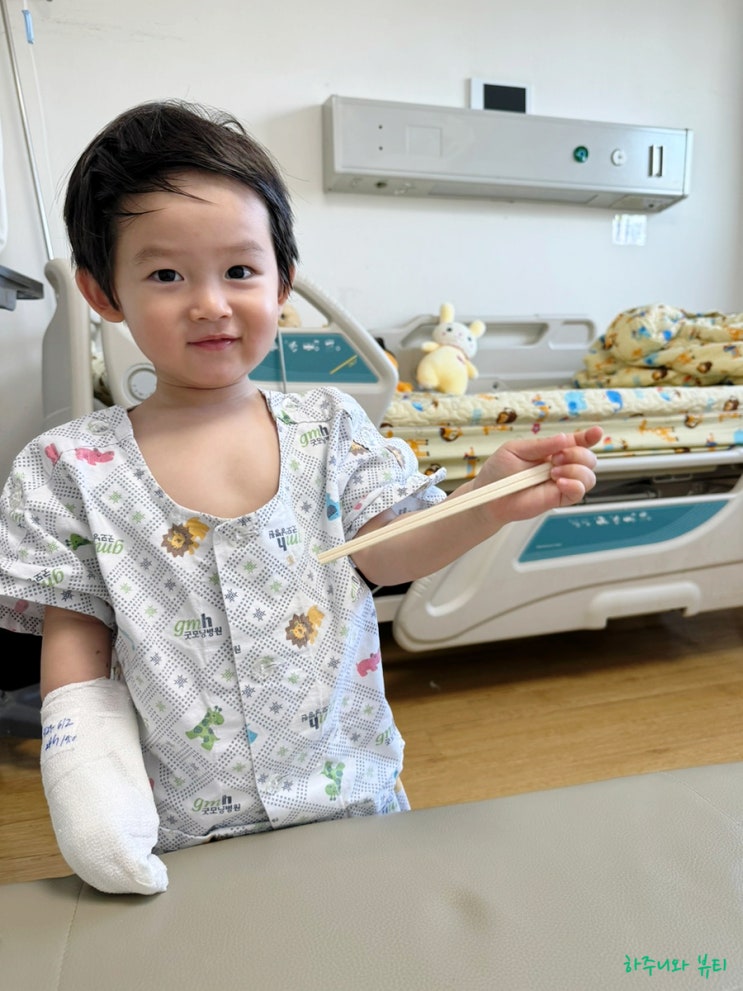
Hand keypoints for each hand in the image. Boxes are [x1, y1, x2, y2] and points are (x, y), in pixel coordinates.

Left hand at [472, 425, 602, 524]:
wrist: (489, 497)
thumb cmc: (498, 471)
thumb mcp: (516, 449)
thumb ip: (541, 445)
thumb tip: (564, 438)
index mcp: (552, 450)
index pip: (576, 442)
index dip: (588, 437)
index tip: (596, 432)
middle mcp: (561, 466)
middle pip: (588, 457)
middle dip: (577, 454)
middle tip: (555, 458)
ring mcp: (562, 483)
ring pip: (589, 475)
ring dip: (575, 469)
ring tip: (553, 472)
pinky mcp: (559, 498)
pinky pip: (580, 493)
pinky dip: (575, 485)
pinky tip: (560, 483)